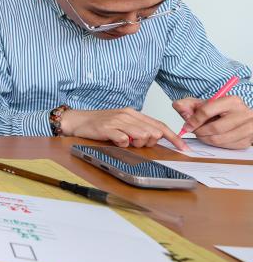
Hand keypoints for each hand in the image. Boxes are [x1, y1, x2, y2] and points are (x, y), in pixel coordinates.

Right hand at [58, 107, 188, 149]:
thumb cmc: (99, 123)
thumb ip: (138, 128)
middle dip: (149, 143)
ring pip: (142, 136)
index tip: (183, 148)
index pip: (159, 125)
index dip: (173, 137)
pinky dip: (122, 143)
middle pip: (153, 132)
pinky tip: (115, 140)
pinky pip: (124, 140)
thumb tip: (154, 138)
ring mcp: (117, 121)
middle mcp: (127, 115)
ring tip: (124, 141)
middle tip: (135, 143)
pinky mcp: (108, 128)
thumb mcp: (121, 123)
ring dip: (136, 144)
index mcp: (133, 113)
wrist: (77, 120)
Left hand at [174, 96, 252, 148]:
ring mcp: (248, 128)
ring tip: (202, 134)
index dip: (193, 120)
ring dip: (205, 139)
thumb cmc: (219, 110)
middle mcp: (243, 114)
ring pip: (219, 139)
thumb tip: (178, 106)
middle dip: (200, 131)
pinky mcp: (248, 141)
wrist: (237, 116)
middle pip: (214, 128)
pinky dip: (215, 144)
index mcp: (231, 101)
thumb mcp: (203, 103)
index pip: (207, 111)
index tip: (187, 125)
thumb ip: (188, 104)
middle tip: (194, 131)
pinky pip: (226, 146)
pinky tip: (213, 137)